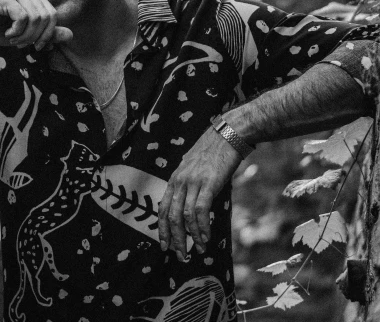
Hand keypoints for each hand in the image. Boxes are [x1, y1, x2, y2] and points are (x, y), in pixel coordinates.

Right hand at [0, 0, 72, 49]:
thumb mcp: (27, 35)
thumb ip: (48, 34)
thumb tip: (70, 35)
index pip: (53, 15)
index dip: (48, 34)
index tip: (37, 46)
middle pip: (46, 17)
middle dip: (36, 36)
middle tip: (21, 44)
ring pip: (35, 18)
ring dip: (25, 36)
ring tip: (13, 39)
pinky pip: (22, 17)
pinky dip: (16, 31)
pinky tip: (7, 33)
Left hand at [158, 126, 241, 260]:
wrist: (227, 134)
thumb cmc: (213, 151)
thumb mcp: (194, 166)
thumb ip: (188, 183)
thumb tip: (189, 200)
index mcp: (175, 178)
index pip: (163, 208)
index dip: (162, 228)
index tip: (164, 244)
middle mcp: (180, 181)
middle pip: (172, 216)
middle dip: (174, 238)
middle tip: (179, 255)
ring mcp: (193, 182)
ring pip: (185, 216)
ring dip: (191, 237)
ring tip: (197, 250)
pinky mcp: (208, 183)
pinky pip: (201, 210)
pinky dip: (202, 227)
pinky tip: (206, 237)